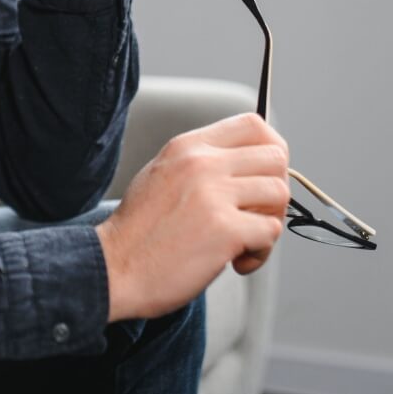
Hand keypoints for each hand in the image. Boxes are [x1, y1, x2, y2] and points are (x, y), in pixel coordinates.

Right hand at [94, 113, 289, 321]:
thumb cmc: (138, 231)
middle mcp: (203, 163)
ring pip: (279, 193)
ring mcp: (214, 195)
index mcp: (188, 146)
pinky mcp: (225, 230)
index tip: (264, 176)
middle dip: (275, 189)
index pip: (253, 124)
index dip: (270, 149)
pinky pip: (271, 231)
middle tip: (257, 215)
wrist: (113, 269)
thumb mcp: (161, 174)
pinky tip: (237, 262)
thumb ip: (200, 162)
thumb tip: (244, 164)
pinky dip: (261, 252)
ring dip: (270, 223)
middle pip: (276, 157)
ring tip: (245, 243)